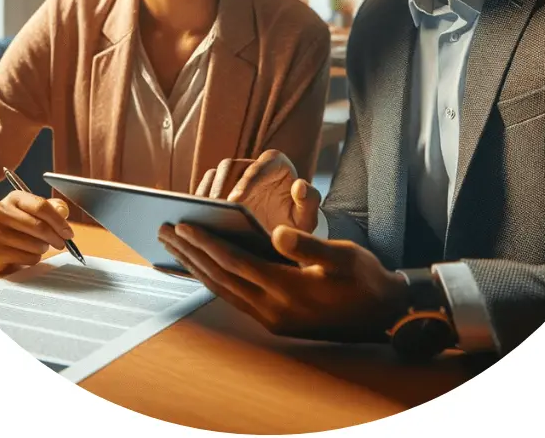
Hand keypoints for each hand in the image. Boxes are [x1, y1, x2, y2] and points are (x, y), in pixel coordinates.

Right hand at [0, 191, 72, 273]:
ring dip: (44, 248)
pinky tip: (27, 253)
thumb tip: (63, 212)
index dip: (59, 221)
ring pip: (35, 245)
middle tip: (62, 243)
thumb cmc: (18, 223)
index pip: (41, 206)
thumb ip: (53, 207)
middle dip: (56, 237)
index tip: (68, 232)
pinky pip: (27, 259)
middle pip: (39, 227)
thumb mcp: (33, 209)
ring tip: (39, 245)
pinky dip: (34, 258)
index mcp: (13, 198)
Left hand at [158, 222, 408, 342]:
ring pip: (222, 290)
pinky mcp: (274, 321)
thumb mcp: (343, 256)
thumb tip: (277, 233)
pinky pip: (232, 298)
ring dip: (195, 267)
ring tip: (173, 246)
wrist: (382, 314)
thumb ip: (308, 245)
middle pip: (220, 277)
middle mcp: (273, 309)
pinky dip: (212, 280)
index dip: (207, 242)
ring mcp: (271, 319)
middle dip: (190, 253)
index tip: (182, 224)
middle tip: (163, 231)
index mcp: (288, 289)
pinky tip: (201, 268)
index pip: (235, 262)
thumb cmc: (364, 278)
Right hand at [199, 150, 320, 233]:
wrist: (285, 231)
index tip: (236, 202)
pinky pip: (204, 188)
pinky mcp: (219, 187)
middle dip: (220, 188)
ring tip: (199, 214)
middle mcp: (252, 164)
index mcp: (276, 163)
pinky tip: (194, 219)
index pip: (259, 166)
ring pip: (214, 175)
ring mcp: (234, 175)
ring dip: (205, 193)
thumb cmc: (297, 221)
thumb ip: (310, 201)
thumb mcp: (308, 216)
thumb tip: (299, 186)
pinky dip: (198, 200)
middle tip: (212, 209)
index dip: (246, 182)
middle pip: (230, 167)